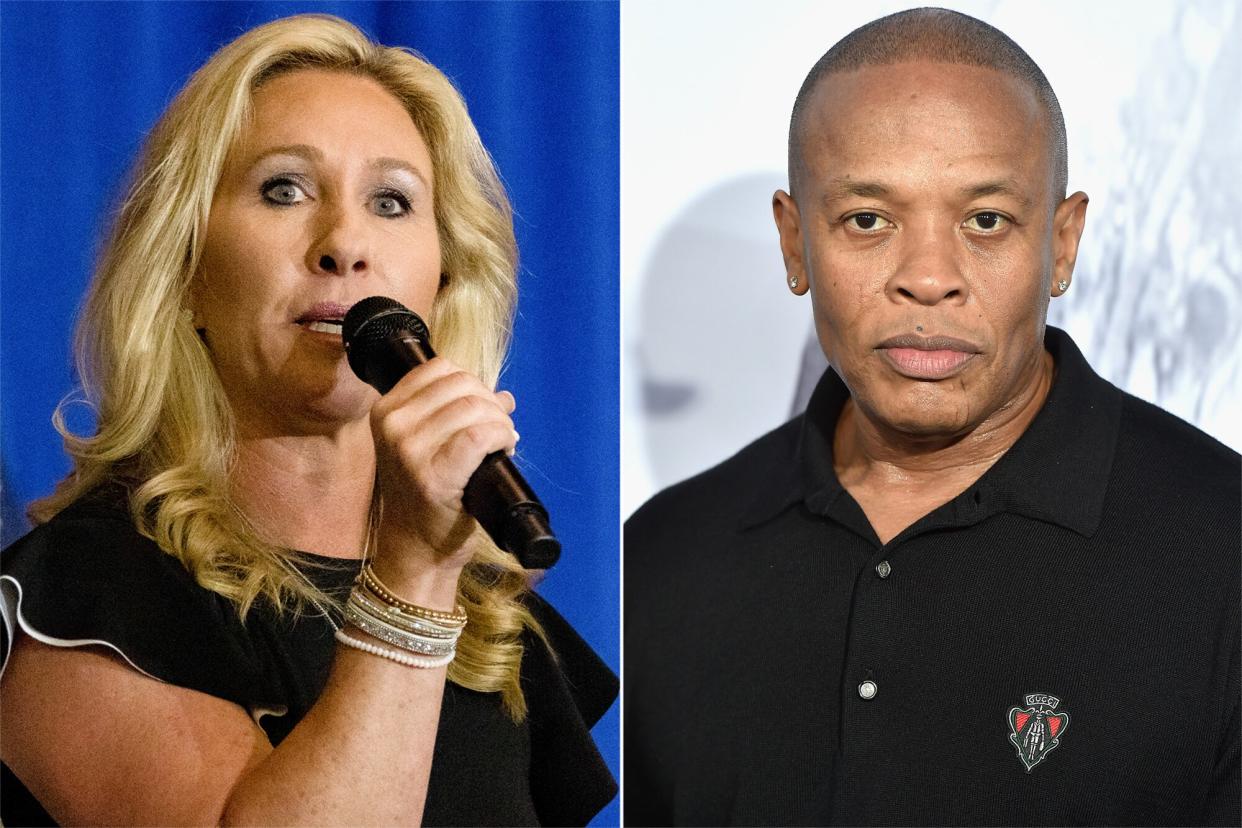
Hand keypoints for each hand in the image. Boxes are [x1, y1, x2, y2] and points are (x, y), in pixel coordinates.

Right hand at [369, 357, 517, 590]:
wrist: (415, 546)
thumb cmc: (424, 494)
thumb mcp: (424, 444)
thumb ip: (454, 414)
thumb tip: (503, 395)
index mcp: (386, 410)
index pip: (440, 368)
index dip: (473, 382)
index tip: (483, 406)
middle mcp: (394, 426)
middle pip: (462, 385)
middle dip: (491, 403)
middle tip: (500, 427)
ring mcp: (410, 451)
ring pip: (473, 408)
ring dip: (500, 421)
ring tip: (503, 440)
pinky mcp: (434, 475)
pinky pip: (479, 436)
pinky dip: (501, 436)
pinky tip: (506, 447)